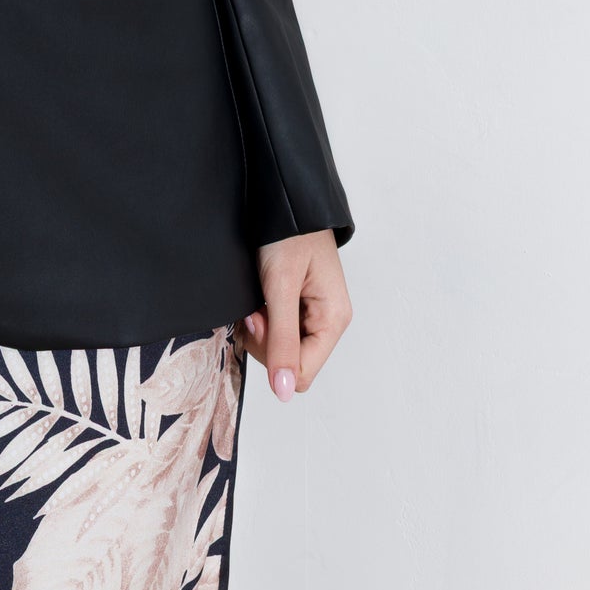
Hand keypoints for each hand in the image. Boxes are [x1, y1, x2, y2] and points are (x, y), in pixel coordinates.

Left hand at [242, 229, 351, 400]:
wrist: (286, 197)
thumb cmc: (288, 232)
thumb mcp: (280, 285)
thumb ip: (283, 339)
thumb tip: (284, 392)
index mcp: (334, 320)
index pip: (301, 374)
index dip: (272, 355)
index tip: (259, 320)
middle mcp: (328, 321)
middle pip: (290, 362)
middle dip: (265, 340)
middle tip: (256, 306)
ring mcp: (314, 313)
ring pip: (282, 346)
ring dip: (262, 327)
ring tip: (257, 296)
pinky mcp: (300, 303)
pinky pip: (279, 328)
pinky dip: (263, 317)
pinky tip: (258, 296)